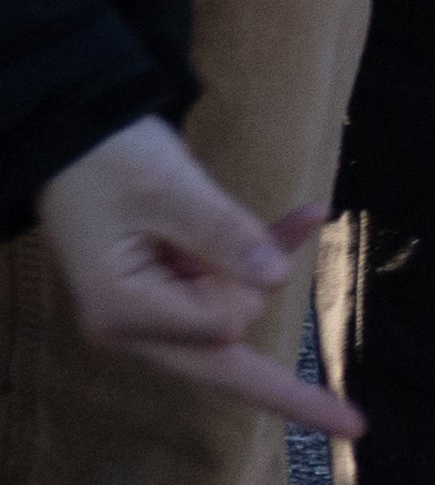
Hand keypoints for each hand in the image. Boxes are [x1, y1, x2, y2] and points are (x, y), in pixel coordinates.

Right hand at [32, 120, 349, 439]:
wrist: (72, 141)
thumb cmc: (111, 161)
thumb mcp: (171, 191)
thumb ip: (225, 236)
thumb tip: (277, 280)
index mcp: (123, 312)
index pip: (221, 326)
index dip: (245, 283)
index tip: (249, 242)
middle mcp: (130, 328)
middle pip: (224, 343)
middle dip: (250, 290)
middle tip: (231, 230)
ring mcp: (145, 314)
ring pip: (229, 310)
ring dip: (258, 263)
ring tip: (271, 211)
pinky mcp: (162, 292)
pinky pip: (222, 288)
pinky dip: (262, 252)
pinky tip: (313, 214)